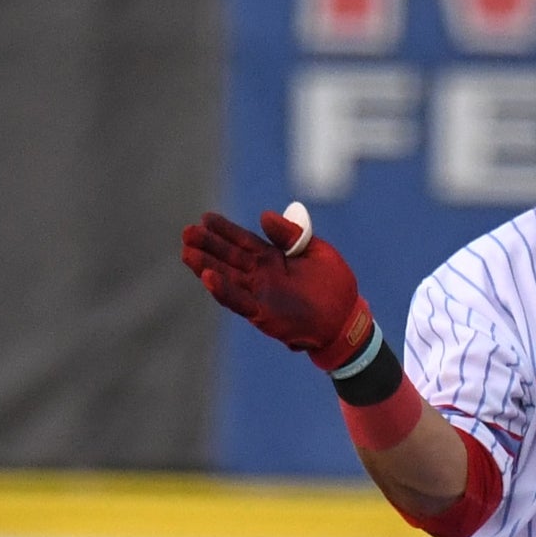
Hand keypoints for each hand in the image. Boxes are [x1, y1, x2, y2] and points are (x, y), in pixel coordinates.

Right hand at [179, 208, 371, 370]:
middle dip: (208, 246)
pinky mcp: (265, 314)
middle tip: (187, 232)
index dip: (224, 230)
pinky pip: (241, 302)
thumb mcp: (316, 251)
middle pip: (229, 258)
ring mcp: (262, 295)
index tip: (205, 218)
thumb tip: (264, 216)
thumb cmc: (335, 286)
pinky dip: (225, 291)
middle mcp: (262, 276)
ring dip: (207, 267)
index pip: (243, 240)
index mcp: (273, 258)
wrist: (348, 319)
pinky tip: (208, 278)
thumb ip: (290, 235)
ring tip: (187, 253)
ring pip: (228, 279)